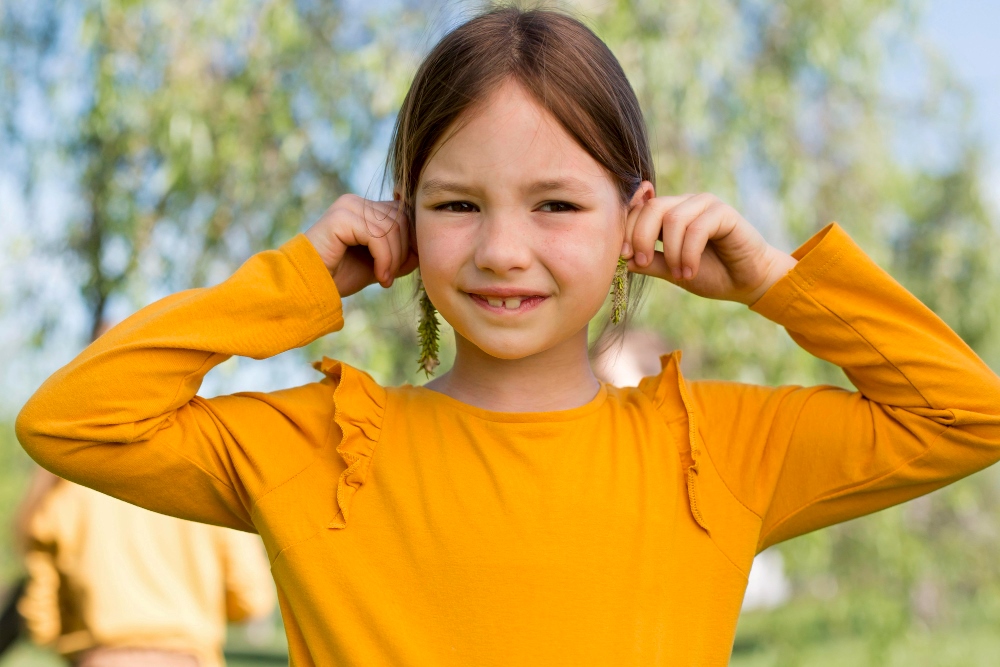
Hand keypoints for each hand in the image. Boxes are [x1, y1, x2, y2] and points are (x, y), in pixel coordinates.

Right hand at [304, 195, 418, 297]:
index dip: (411, 241)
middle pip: (401, 218)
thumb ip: (399, 250)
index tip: (402, 268)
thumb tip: (425, 244)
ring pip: (392, 227)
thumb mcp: (379, 262)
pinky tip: (379, 278)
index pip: (403, 214)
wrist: (309, 286)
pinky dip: (385, 259)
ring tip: (385, 279)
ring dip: (394, 259)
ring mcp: (348, 207)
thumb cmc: (341, 276)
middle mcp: (356, 202)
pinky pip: (377, 235)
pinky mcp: (341, 218)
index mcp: (365, 208)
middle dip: (404, 251)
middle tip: (392, 276)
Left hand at [624, 190, 796, 304]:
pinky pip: (696, 228)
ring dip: (671, 252)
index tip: (625, 256)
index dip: (627, 231)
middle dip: (641, 237)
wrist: (747, 282)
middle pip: (651, 208)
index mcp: (669, 214)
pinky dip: (688, 253)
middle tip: (643, 263)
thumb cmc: (710, 274)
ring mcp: (705, 204)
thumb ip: (649, 262)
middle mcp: (685, 204)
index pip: (639, 210)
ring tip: (678, 275)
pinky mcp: (723, 212)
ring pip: (672, 218)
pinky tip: (690, 272)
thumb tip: (622, 258)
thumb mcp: (671, 271)